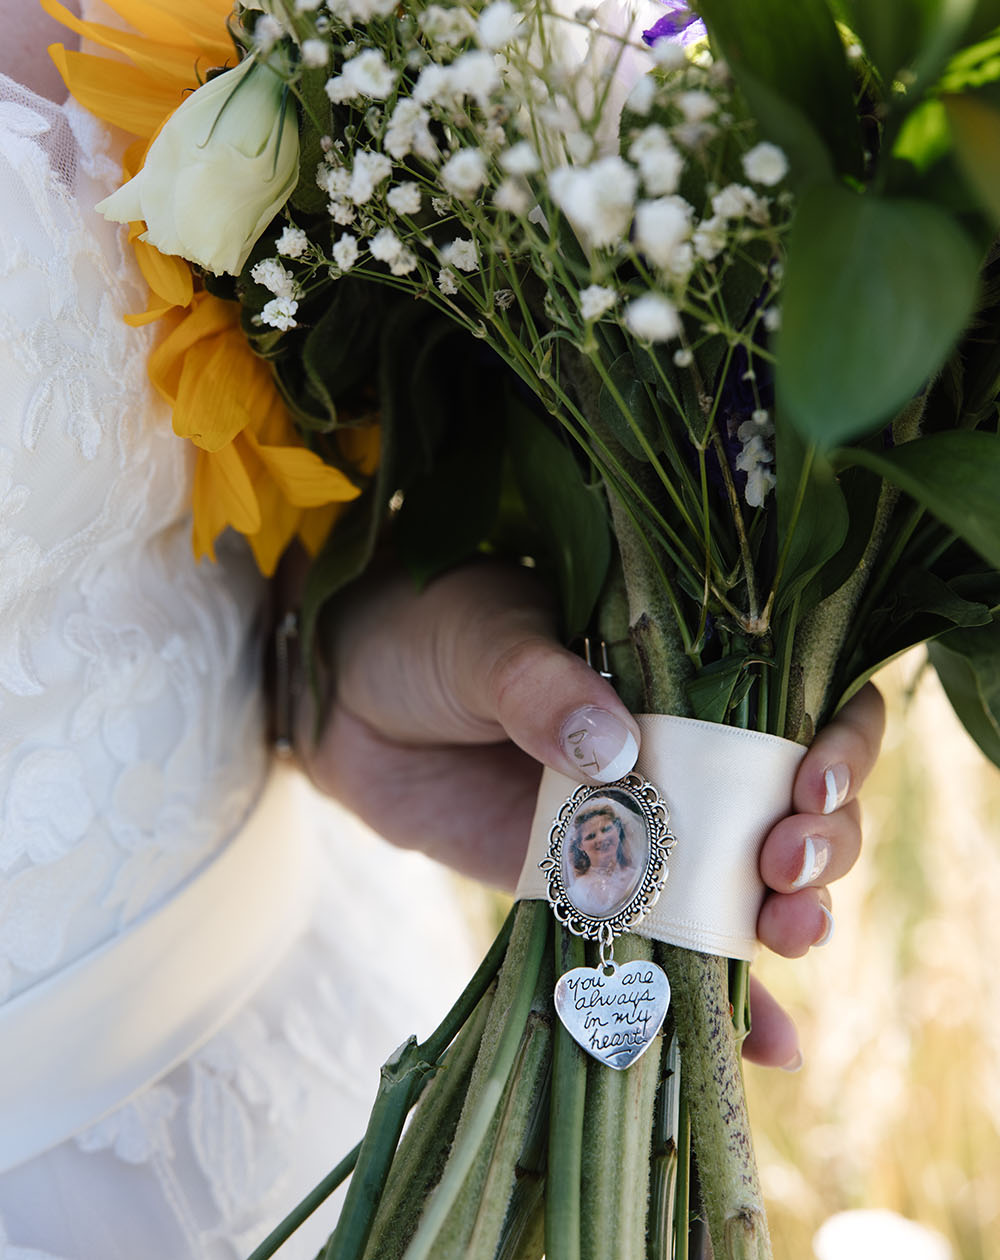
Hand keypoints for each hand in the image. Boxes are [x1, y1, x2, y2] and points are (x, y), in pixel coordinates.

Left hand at [301, 561, 882, 1067]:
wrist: (338, 698)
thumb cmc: (422, 632)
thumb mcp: (485, 637)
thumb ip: (542, 686)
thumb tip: (615, 747)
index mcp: (681, 667)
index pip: (801, 702)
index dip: (838, 742)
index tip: (812, 779)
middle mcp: (682, 751)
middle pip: (796, 806)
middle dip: (821, 843)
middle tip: (784, 864)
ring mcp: (640, 827)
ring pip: (748, 883)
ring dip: (791, 919)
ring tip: (787, 936)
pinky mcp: (586, 889)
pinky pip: (662, 944)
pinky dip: (719, 998)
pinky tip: (767, 1046)